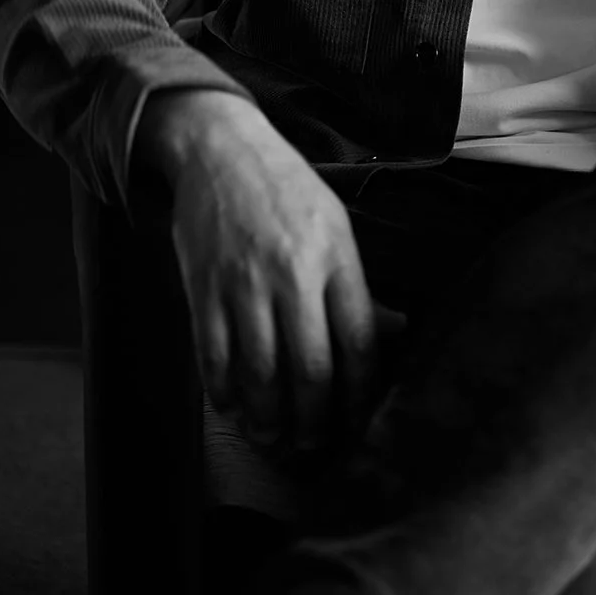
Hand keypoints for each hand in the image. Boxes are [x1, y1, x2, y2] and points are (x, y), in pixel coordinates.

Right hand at [138, 90, 401, 452]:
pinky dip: (225, 394)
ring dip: (268, 419)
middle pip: (311, 371)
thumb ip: (357, 286)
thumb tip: (392, 335)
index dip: (358, 396)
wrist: (221, 151)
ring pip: (261, 375)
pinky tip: (234, 406)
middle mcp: (293, 276)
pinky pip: (214, 360)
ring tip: (274, 435)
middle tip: (311, 443)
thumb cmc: (287, 191)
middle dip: (314, 421)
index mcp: (336, 260)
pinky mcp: (203, 290)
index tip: (353, 421)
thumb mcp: (337, 226)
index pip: (358, 345)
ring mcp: (244, 285)